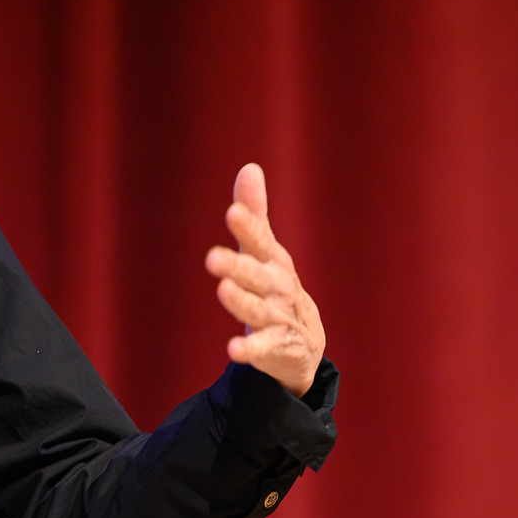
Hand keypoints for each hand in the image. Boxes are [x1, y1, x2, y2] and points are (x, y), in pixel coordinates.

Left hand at [203, 163, 325, 396]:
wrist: (304, 343)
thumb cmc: (277, 287)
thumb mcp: (267, 252)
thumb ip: (255, 215)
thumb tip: (249, 167)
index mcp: (274, 262)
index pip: (260, 242)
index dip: (248, 227)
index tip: (233, 213)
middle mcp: (277, 288)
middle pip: (256, 275)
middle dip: (237, 266)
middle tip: (212, 258)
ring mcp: (278, 318)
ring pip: (258, 309)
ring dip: (241, 301)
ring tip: (223, 291)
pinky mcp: (274, 348)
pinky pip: (262, 348)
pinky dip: (249, 349)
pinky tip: (232, 350)